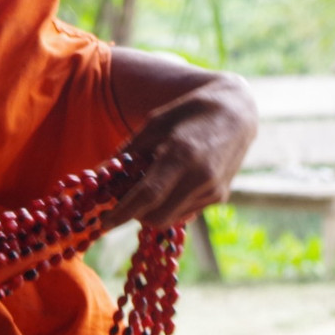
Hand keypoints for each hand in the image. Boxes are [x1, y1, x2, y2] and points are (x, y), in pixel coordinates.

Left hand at [102, 72, 256, 229]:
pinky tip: (167, 186)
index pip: (148, 195)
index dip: (123, 212)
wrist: (236, 112)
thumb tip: (98, 174)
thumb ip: (128, 151)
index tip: (102, 223)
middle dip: (134, 215)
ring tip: (145, 186)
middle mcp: (201, 177)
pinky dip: (168, 206)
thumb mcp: (153, 124)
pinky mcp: (220, 196)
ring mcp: (213, 190)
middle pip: (157, 216)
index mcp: (182, 154)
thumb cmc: (187, 113)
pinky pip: (184, 212)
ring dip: (151, 211)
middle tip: (121, 200)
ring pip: (170, 218)